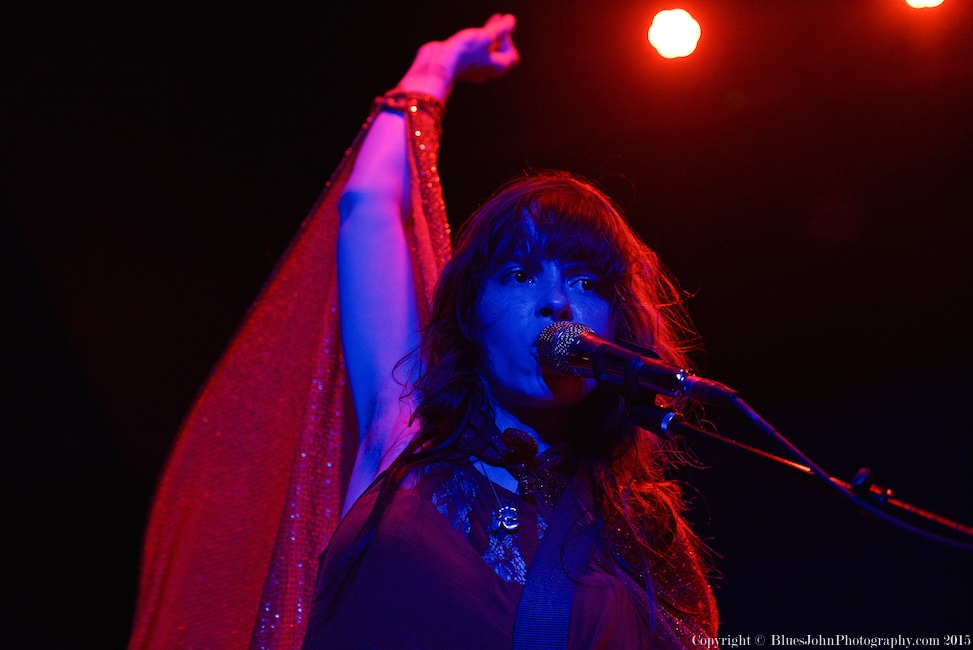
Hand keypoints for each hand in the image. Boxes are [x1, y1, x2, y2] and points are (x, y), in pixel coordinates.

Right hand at [397, 13, 519, 100]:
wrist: (439, 63)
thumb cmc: (465, 52)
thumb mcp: (486, 36)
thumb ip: (501, 28)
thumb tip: (511, 21)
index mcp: (498, 68)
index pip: (511, 55)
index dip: (508, 40)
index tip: (498, 28)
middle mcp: (488, 71)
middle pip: (499, 54)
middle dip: (499, 36)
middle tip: (497, 19)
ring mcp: (475, 70)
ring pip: (486, 52)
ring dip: (488, 38)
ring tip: (486, 24)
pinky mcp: (463, 66)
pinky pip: (474, 54)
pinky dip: (476, 43)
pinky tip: (471, 34)